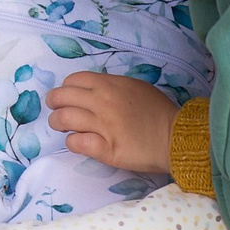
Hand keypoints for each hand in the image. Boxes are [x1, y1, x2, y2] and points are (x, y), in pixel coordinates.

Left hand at [45, 71, 179, 174]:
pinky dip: (72, 142)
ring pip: (63, 119)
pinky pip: (77, 142)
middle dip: (54, 103)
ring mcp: (102, 126)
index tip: (66, 96)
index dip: (65, 88)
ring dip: (57, 122)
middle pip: (62, 97)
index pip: (73, 80)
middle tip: (55, 110)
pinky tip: (77, 142)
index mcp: (109, 84)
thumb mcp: (135, 87)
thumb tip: (92, 91)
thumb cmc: (158, 111)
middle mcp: (102, 102)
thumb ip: (112, 87)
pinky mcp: (105, 149)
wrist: (176, 137)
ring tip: (61, 126)